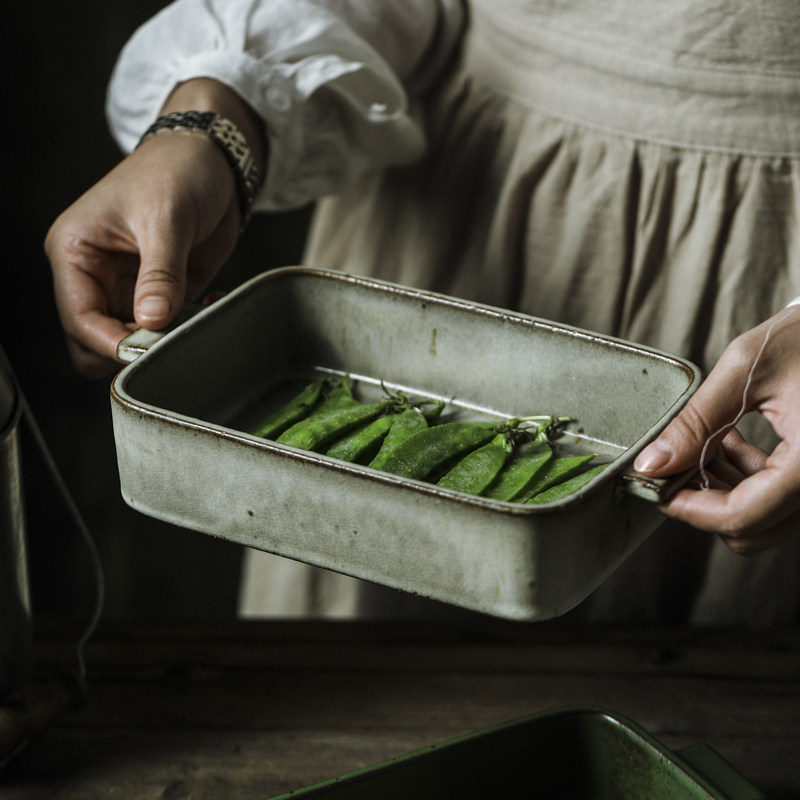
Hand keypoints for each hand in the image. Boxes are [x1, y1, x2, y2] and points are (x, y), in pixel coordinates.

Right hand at [44, 78, 265, 376]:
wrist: (213, 160)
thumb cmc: (177, 171)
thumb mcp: (166, 220)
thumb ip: (160, 274)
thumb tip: (151, 320)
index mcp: (76, 251)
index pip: (79, 318)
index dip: (109, 342)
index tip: (145, 351)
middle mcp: (94, 275)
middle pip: (94, 340)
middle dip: (130, 348)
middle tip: (170, 337)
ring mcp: (127, 287)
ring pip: (131, 340)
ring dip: (163, 341)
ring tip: (194, 313)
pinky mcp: (160, 292)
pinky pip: (164, 330)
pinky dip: (185, 329)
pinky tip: (208, 303)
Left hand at [634, 306, 799, 554]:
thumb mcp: (745, 369)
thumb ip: (696, 422)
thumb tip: (652, 464)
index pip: (741, 516)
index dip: (688, 509)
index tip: (655, 488)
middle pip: (752, 529)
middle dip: (703, 501)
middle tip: (671, 465)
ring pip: (764, 519)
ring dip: (723, 489)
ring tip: (703, 443)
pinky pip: (780, 499)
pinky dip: (747, 479)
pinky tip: (728, 442)